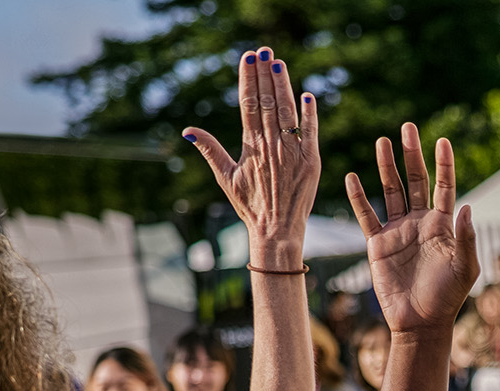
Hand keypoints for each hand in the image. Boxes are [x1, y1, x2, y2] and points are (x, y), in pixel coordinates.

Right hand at [183, 47, 319, 263]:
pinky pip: (310, 133)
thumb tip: (188, 130)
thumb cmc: (250, 206)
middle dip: (265, 75)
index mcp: (251, 146)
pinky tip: (307, 96)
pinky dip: (309, 115)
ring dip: (284, 86)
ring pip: (288, 112)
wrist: (277, 231)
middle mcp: (271, 146)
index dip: (248, 80)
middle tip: (264, 51)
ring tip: (279, 63)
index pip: (248, 105)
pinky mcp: (312, 162)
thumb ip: (210, 149)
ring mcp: (292, 153)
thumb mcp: (226, 177)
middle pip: (267, 103)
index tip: (248, 59)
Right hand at [345, 123, 477, 335]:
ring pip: (391, 190)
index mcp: (443, 225)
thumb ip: (466, 238)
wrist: (420, 322)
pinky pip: (367, 215)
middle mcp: (420, 222)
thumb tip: (467, 207)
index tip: (442, 141)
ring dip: (387, 167)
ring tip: (383, 141)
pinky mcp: (378, 243)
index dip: (444, 164)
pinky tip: (353, 176)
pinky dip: (359, 197)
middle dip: (412, 154)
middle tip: (408, 126)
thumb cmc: (448, 297)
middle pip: (416, 180)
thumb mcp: (465, 268)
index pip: (444, 186)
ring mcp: (398, 230)